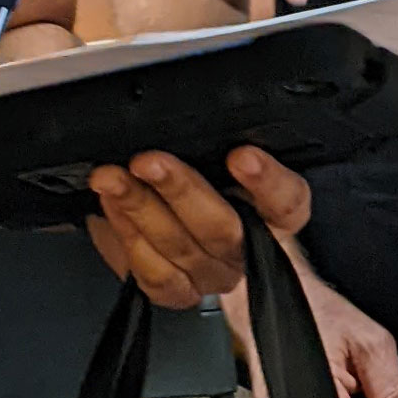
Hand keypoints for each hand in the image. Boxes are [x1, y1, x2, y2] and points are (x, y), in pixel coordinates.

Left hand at [85, 144, 309, 307]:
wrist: (175, 218)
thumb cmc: (203, 174)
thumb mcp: (213, 145)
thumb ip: (211, 134)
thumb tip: (184, 107)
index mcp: (275, 210)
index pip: (287, 200)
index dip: (268, 182)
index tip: (241, 156)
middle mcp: (248, 247)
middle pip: (223, 229)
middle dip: (180, 190)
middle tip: (148, 161)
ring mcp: (212, 273)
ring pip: (180, 249)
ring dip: (139, 208)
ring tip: (110, 177)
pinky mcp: (179, 290)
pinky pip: (154, 274)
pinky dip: (127, 235)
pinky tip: (110, 206)